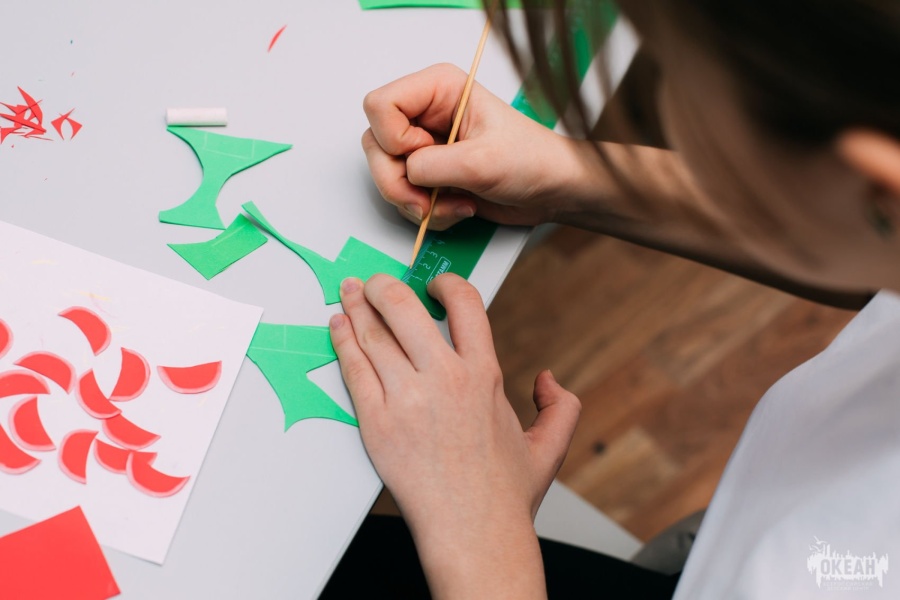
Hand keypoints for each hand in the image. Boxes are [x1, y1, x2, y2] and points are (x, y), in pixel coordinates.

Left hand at [329, 273, 580, 597]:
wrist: (473, 534)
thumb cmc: (505, 494)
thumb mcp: (548, 446)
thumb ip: (561, 406)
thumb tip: (547, 379)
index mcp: (483, 374)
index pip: (463, 303)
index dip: (447, 284)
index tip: (435, 285)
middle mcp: (444, 378)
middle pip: (404, 308)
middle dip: (386, 285)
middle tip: (377, 281)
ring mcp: (406, 398)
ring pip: (373, 334)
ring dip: (357, 306)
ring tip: (350, 293)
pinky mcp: (377, 422)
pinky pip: (353, 368)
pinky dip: (342, 341)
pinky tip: (338, 327)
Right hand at [362, 63, 588, 229]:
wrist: (552, 190)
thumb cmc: (531, 161)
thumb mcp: (482, 162)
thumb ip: (433, 166)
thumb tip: (406, 174)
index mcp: (438, 89)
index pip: (379, 105)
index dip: (393, 138)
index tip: (425, 153)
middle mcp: (425, 113)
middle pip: (375, 144)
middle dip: (399, 181)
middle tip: (429, 199)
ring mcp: (425, 145)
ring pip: (386, 175)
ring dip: (415, 202)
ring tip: (455, 205)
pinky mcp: (430, 173)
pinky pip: (404, 196)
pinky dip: (428, 212)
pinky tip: (460, 207)